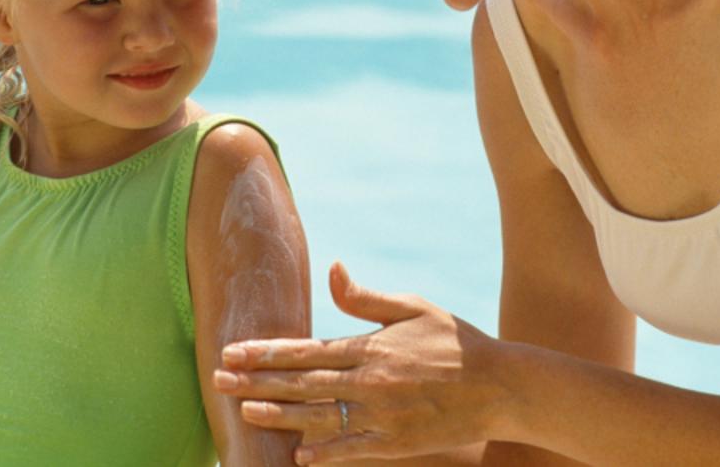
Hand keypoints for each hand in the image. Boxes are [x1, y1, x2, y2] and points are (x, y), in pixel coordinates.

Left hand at [213, 263, 505, 463]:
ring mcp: (383, 416)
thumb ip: (366, 298)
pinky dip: (325, 454)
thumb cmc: (455, 341)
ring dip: (279, 415)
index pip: (305, 350)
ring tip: (245, 410)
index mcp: (370, 347)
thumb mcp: (412, 308)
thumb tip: (333, 271)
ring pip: (320, 418)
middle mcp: (371, 382)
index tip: (233, 350)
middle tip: (218, 378)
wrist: (501, 386)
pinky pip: (354, 450)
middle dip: (256, 381)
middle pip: (302, 384)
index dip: (265, 351)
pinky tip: (298, 456)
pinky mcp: (399, 444)